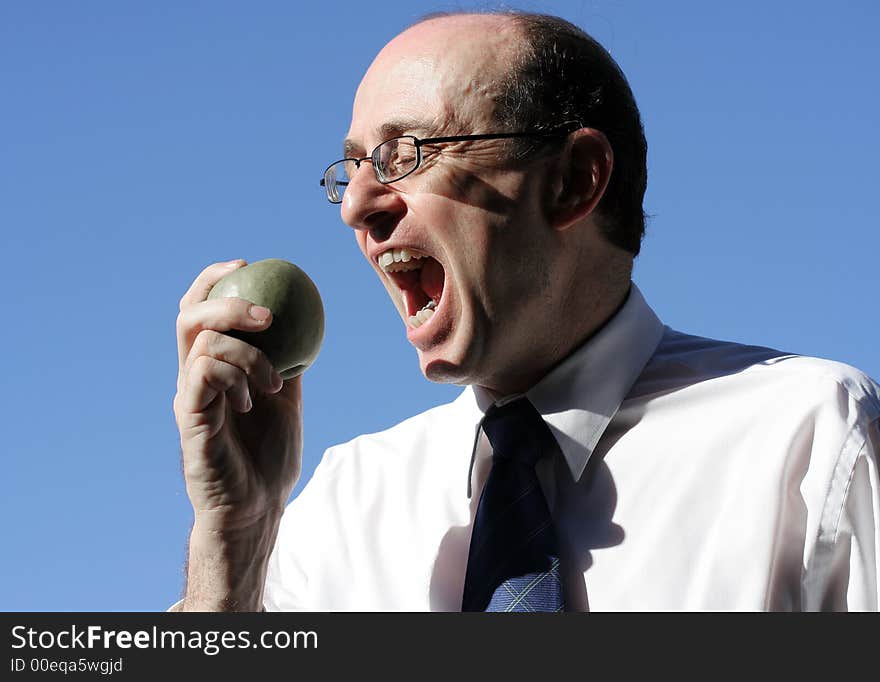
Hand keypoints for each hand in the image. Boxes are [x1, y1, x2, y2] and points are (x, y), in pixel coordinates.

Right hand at [173, 260, 302, 531]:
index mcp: (211, 367)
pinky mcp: (188, 418)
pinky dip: (236, 376)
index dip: (214, 279)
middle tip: (268, 315)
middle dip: (228, 302)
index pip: (200, 310)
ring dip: (249, 354)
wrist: (258, 505)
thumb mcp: (286, 397)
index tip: (246, 264)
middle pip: (190, 316)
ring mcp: (187, 396)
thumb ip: (287, 361)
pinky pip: (204, 374)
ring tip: (273, 384)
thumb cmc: (269, 455)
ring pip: (203, 343)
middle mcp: (192, 377)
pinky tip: (255, 400)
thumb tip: (308, 322)